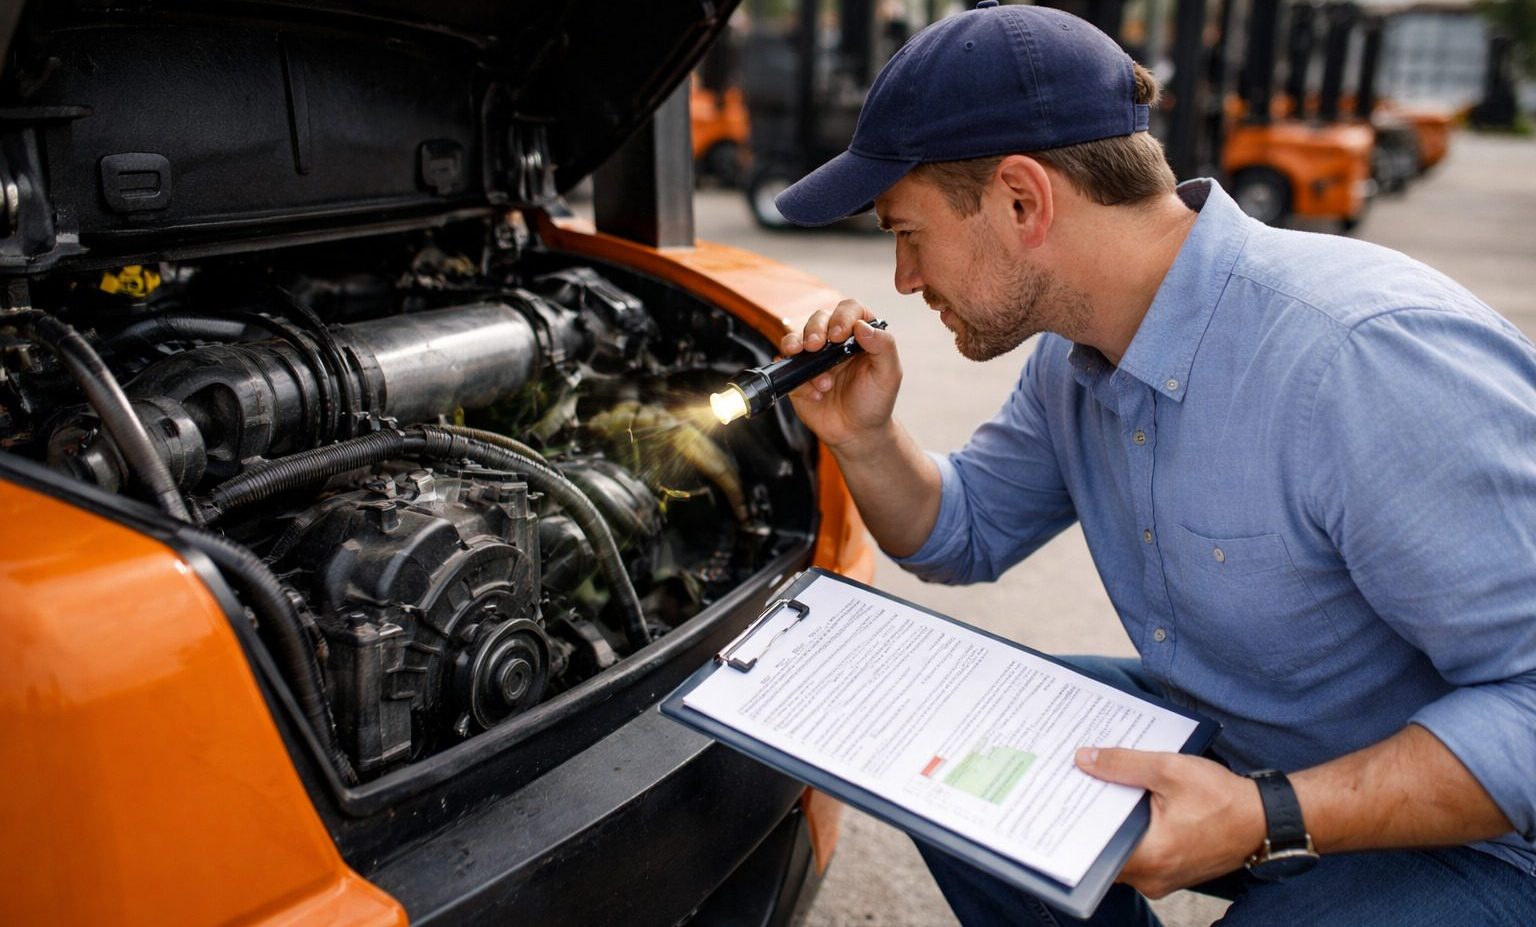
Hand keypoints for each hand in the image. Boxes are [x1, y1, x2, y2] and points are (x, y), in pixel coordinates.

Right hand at [779, 299, 901, 450]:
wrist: (856, 433)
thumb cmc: (874, 401)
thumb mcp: (888, 375)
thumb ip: (884, 347)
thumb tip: (862, 326)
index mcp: (859, 335)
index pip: (849, 309)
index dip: (843, 316)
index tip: (840, 334)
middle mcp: (834, 342)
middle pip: (819, 318)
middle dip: (814, 329)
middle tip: (816, 346)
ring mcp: (813, 358)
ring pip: (796, 337)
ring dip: (798, 344)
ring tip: (808, 363)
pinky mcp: (797, 376)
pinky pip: (786, 367)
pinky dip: (796, 376)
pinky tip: (814, 393)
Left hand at [1075, 747, 1266, 898]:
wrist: (1267, 819)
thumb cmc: (1225, 798)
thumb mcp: (1170, 770)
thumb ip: (1123, 765)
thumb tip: (1084, 759)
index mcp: (1150, 856)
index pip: (1094, 847)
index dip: (1073, 823)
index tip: (1059, 801)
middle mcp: (1152, 877)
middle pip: (1104, 850)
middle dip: (1089, 820)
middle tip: (1072, 789)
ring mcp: (1163, 879)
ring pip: (1121, 853)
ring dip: (1111, 826)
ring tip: (1096, 792)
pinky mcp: (1172, 872)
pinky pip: (1139, 854)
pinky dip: (1130, 832)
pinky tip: (1125, 805)